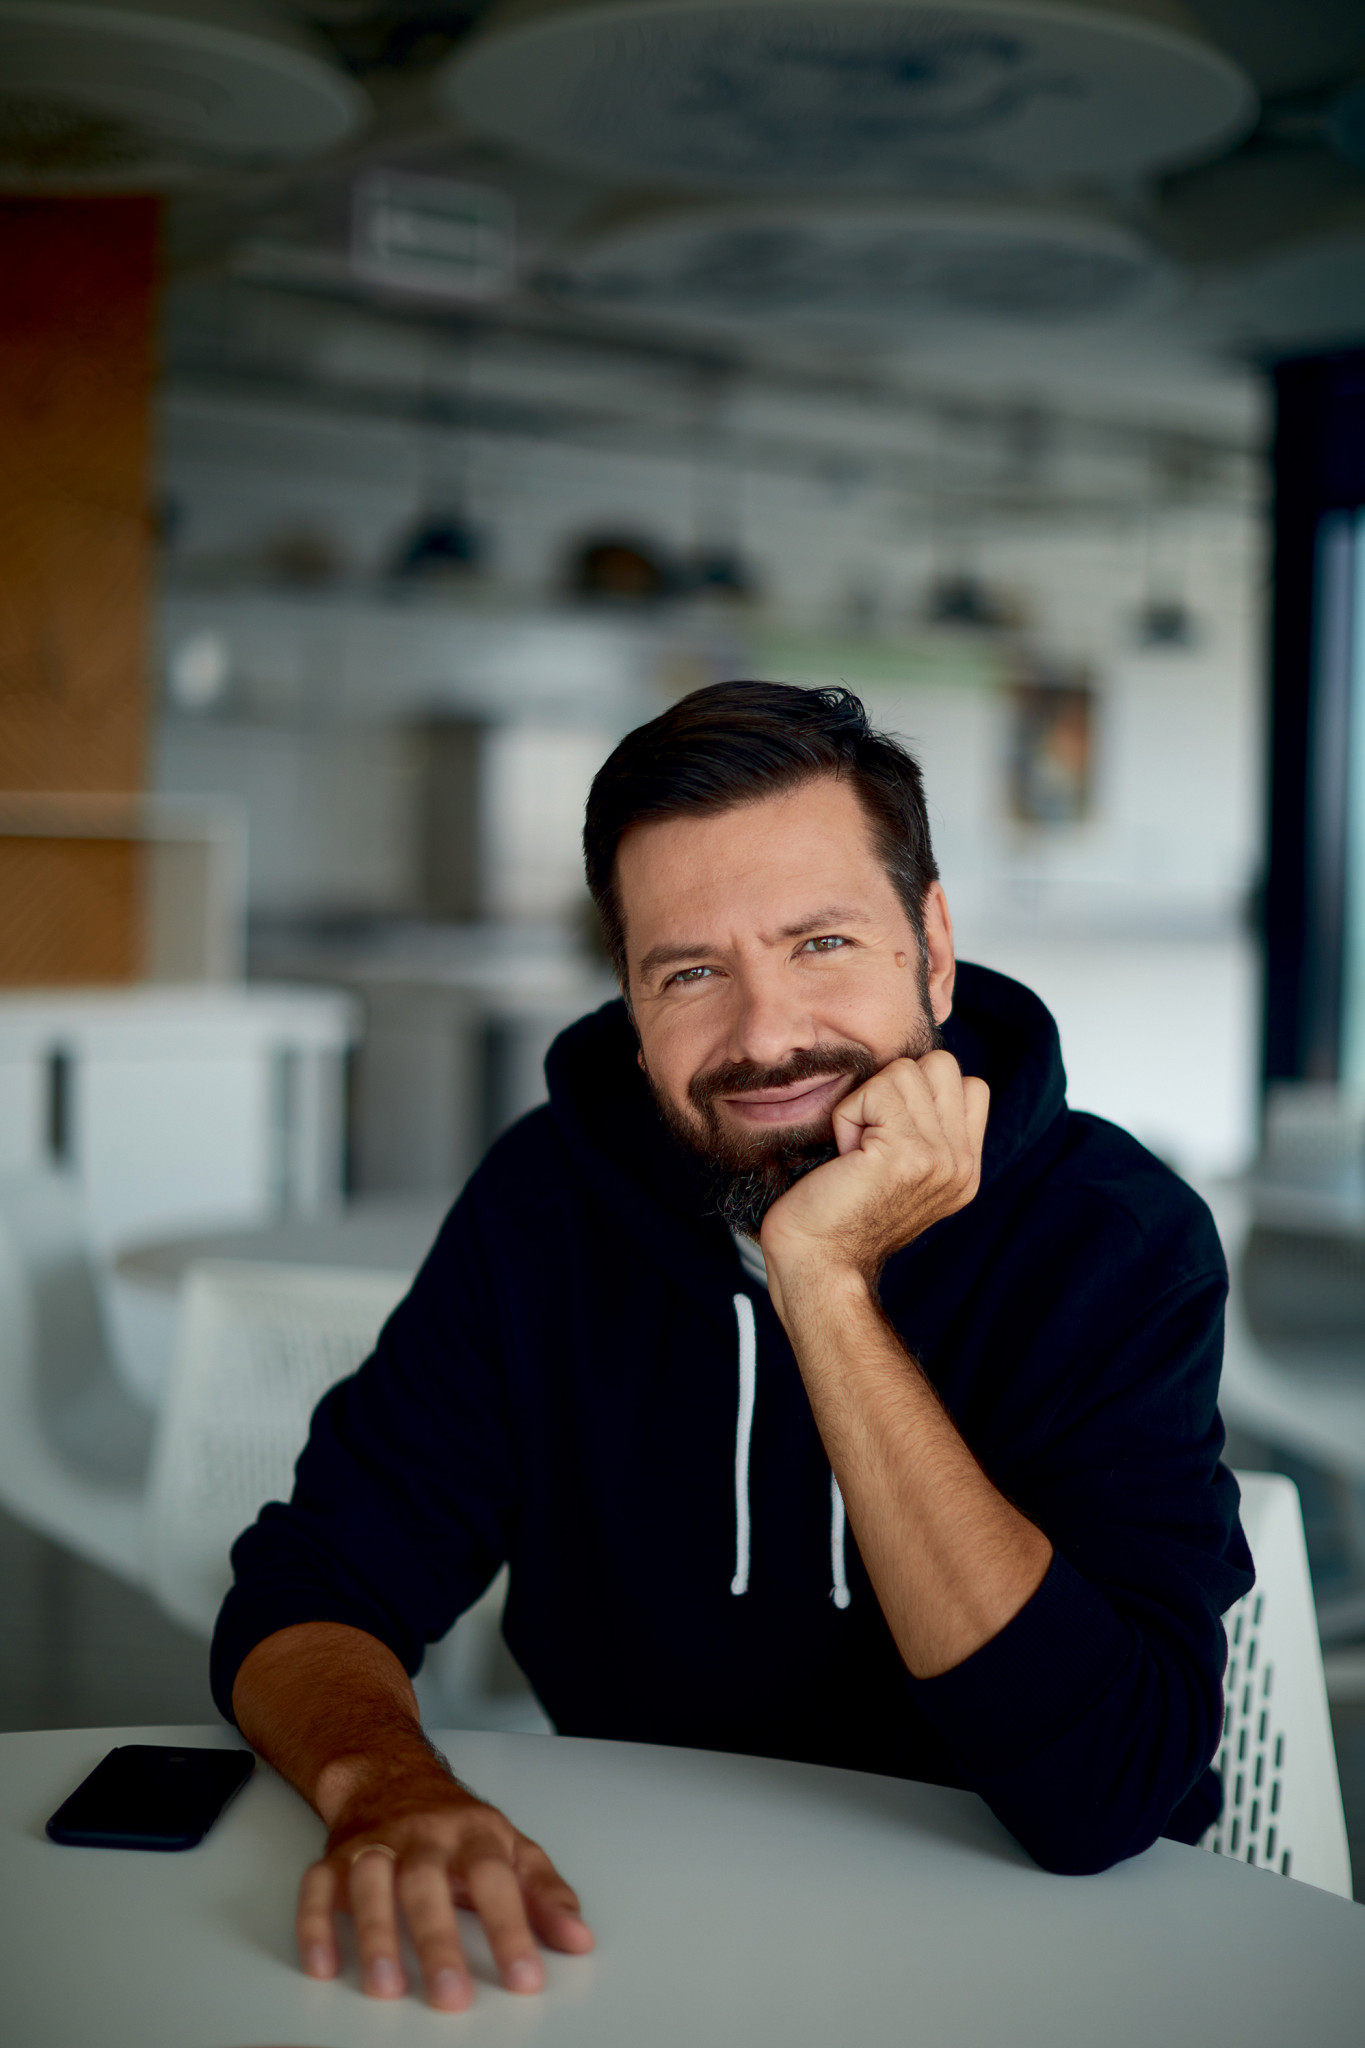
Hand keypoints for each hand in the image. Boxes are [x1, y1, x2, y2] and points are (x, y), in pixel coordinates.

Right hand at [297, 1766, 593, 2010]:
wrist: (391, 1774)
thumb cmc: (457, 1823)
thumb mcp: (512, 1847)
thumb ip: (545, 1893)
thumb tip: (579, 1939)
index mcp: (474, 1833)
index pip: (496, 1879)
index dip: (512, 1929)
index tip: (525, 1977)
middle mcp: (423, 1837)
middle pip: (427, 1883)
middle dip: (438, 1942)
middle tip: (451, 1996)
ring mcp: (376, 1845)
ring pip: (370, 1881)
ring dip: (375, 1932)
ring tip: (386, 1985)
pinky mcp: (336, 1858)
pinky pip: (316, 1886)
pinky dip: (314, 1923)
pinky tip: (323, 1965)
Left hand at [760, 1051, 988, 1308]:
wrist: (818, 1263)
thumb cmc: (838, 1213)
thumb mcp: (898, 1170)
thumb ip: (924, 1130)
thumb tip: (912, 1077)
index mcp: (965, 1168)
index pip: (967, 1084)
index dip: (917, 1092)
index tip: (886, 1136)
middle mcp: (962, 1164)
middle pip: (941, 1065)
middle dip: (894, 1088)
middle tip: (870, 1139)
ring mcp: (942, 1158)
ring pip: (906, 1070)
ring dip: (867, 1102)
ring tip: (857, 1150)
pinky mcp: (908, 1154)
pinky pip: (875, 1091)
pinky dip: (848, 1115)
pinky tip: (845, 1156)